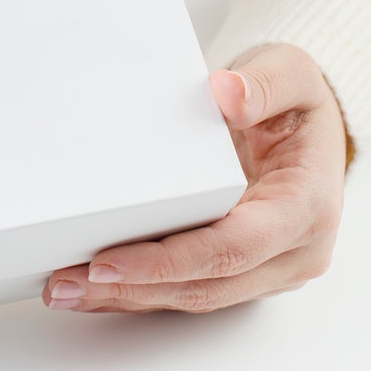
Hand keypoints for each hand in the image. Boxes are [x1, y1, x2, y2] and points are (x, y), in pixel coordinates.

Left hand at [43, 42, 348, 315]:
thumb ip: (262, 83)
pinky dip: (139, 290)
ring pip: (193, 296)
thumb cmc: (296, 101)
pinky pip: (189, 289)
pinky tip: (92, 288)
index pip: (232, 248)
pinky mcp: (243, 271)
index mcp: (306, 207)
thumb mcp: (289, 72)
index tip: (109, 261)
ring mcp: (269, 268)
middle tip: (64, 282)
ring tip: (63, 290)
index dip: (169, 261)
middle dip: (132, 287)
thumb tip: (226, 95)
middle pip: (205, 284)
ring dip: (127, 297)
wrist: (306, 122)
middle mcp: (293, 251)